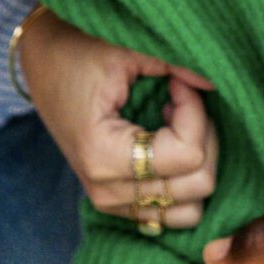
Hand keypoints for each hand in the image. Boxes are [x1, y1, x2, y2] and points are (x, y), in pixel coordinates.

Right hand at [19, 8, 217, 229]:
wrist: (44, 62)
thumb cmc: (78, 53)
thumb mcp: (126, 51)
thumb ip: (177, 66)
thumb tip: (219, 82)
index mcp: (102, 156)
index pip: (186, 155)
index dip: (196, 113)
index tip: (178, 82)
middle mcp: (107, 190)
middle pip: (197, 184)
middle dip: (202, 135)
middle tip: (182, 99)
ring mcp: (112, 202)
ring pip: (191, 208)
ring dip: (198, 162)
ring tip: (176, 125)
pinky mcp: (119, 203)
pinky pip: (172, 212)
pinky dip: (184, 182)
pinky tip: (169, 143)